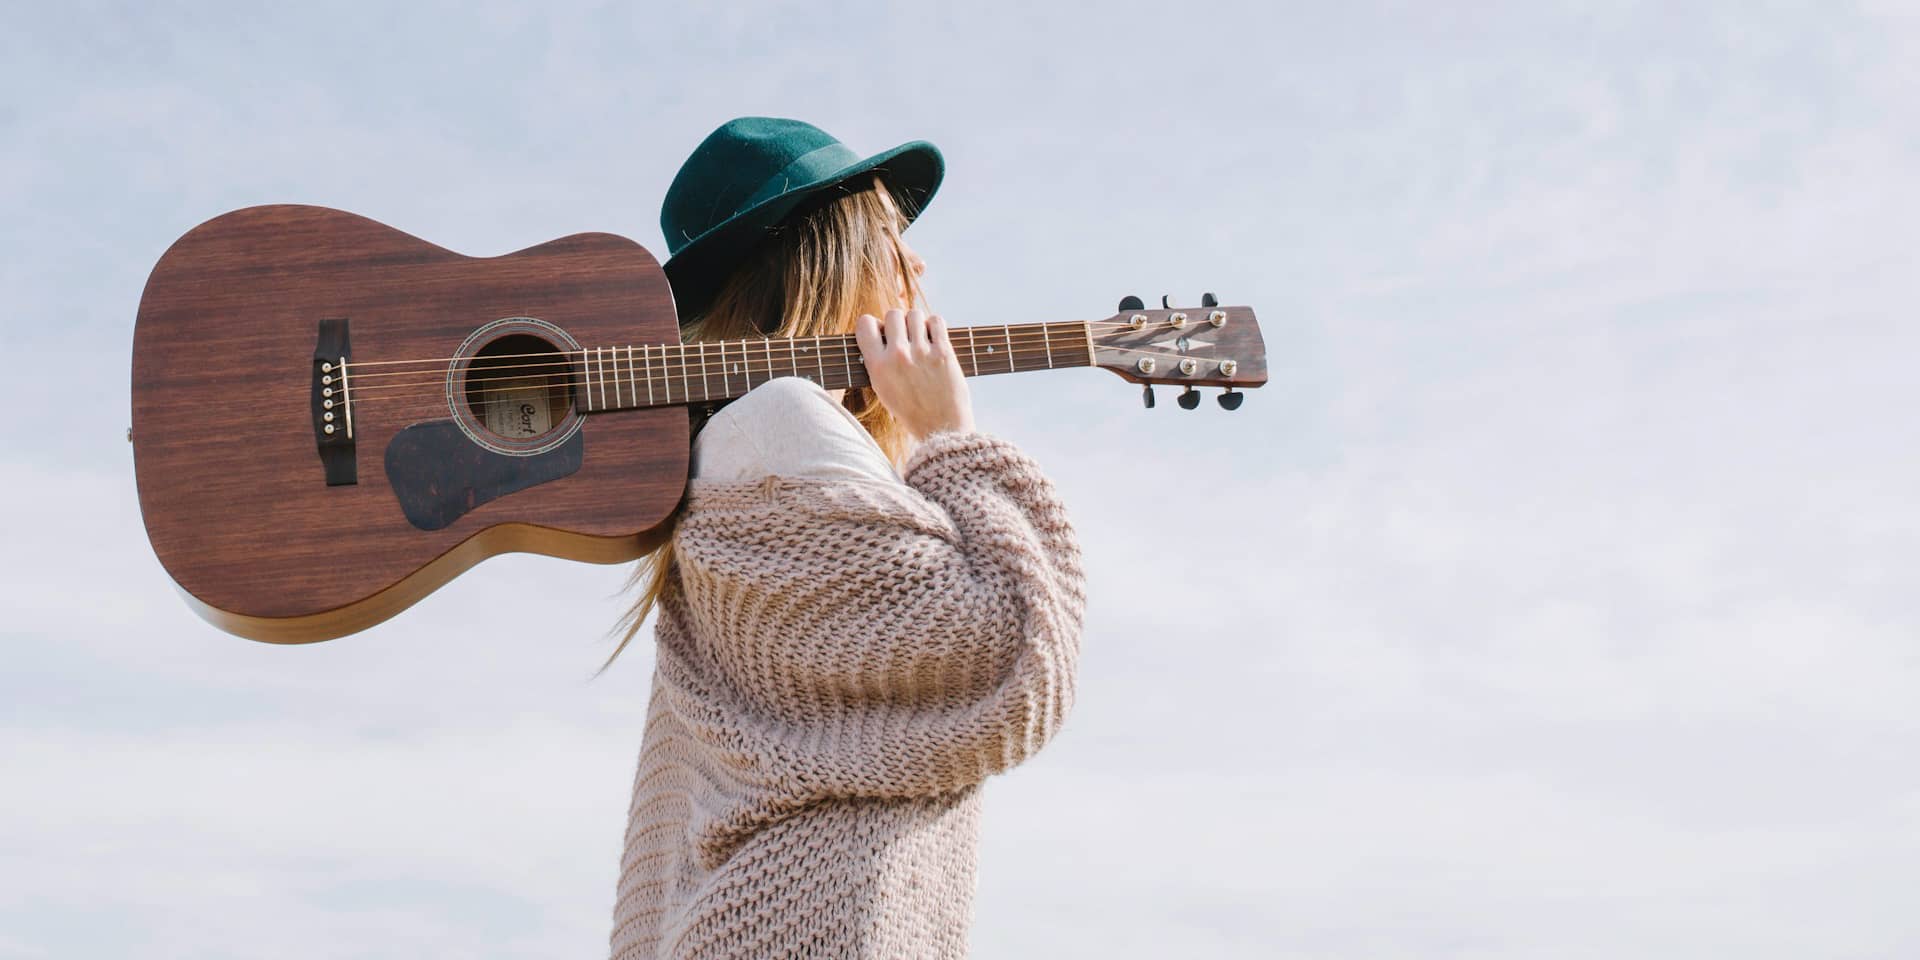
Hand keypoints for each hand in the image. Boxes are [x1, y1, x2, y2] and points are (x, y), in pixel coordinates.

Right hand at [853, 308, 975, 440]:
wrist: (940, 428)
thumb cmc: (911, 410)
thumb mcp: (883, 389)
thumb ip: (878, 360)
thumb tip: (880, 332)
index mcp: (877, 366)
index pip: (865, 323)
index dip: (874, 325)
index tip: (883, 334)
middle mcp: (897, 356)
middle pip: (893, 314)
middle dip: (899, 322)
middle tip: (906, 338)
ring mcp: (921, 353)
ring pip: (915, 314)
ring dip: (918, 323)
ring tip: (922, 339)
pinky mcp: (944, 352)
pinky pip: (936, 320)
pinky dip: (935, 326)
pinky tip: (935, 339)